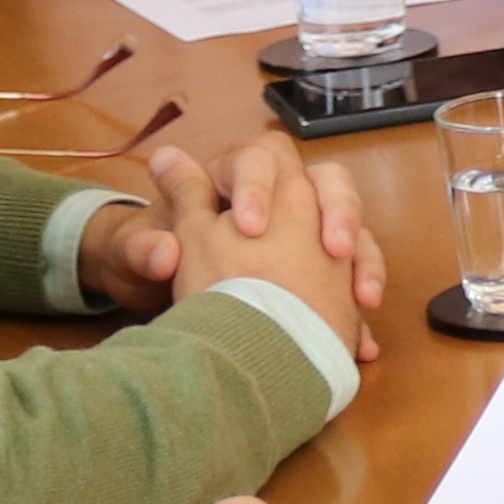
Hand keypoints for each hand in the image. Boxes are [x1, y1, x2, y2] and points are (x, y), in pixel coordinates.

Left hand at [80, 135, 388, 361]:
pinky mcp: (320, 275)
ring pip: (354, 233)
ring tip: (364, 300)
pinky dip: (359, 315)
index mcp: (234, 182)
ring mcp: (306, 235)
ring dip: (365, 261)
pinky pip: (354, 285)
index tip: (249, 226)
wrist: (157, 305)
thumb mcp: (138, 255)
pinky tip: (361, 346)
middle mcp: (279, 201)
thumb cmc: (150, 266)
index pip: (259, 158)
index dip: (258, 185)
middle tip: (335, 250)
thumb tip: (161, 239)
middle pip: (329, 184)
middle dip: (340, 212)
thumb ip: (145, 244)